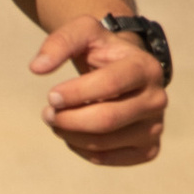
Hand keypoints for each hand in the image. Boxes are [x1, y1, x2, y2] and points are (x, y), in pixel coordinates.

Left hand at [31, 16, 166, 166]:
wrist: (125, 71)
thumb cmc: (101, 51)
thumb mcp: (83, 33)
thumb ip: (59, 43)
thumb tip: (36, 68)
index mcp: (146, 67)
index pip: (110, 84)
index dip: (75, 93)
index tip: (51, 96)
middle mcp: (157, 99)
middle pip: (107, 119)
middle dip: (68, 119)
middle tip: (47, 114)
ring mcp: (155, 126)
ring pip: (104, 143)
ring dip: (70, 135)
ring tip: (56, 121)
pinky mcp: (148, 149)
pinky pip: (108, 159)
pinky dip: (82, 150)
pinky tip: (73, 134)